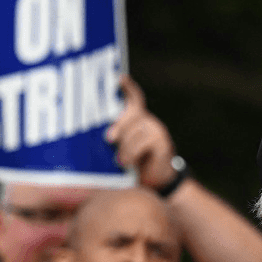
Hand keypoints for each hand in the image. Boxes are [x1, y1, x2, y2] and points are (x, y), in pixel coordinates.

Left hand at [104, 75, 179, 189]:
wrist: (156, 183)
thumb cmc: (133, 165)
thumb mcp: (120, 151)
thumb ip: (113, 141)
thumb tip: (97, 137)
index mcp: (136, 120)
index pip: (134, 99)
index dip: (128, 88)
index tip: (120, 78)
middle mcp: (148, 121)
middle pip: (133, 113)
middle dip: (120, 124)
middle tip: (108, 139)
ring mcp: (157, 131)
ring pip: (137, 129)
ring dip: (125, 146)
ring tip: (119, 161)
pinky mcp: (164, 144)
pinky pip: (146, 142)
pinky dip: (133, 153)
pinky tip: (126, 163)